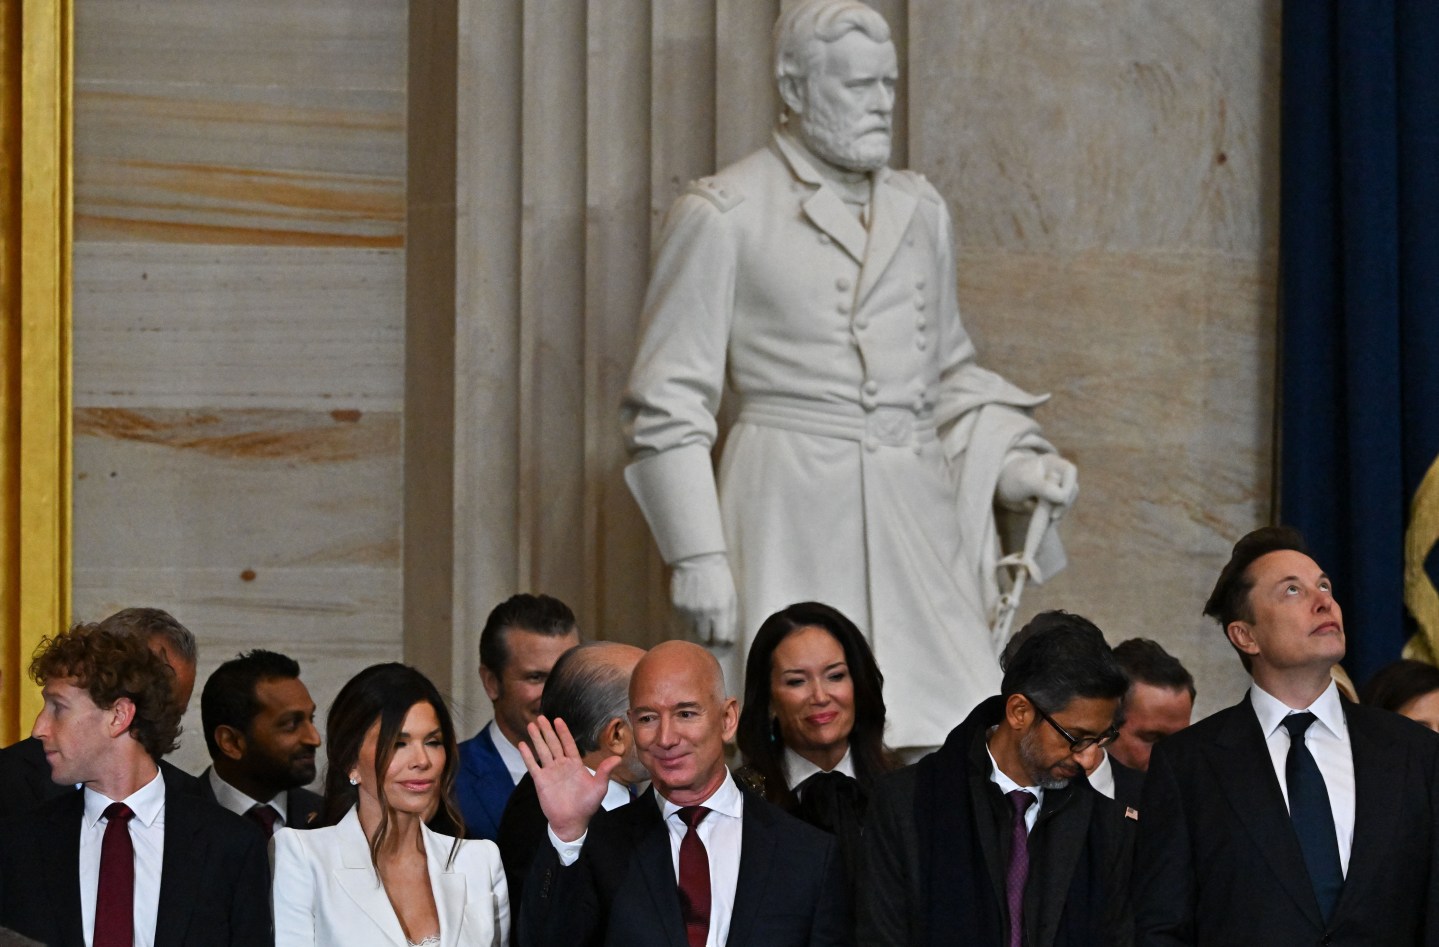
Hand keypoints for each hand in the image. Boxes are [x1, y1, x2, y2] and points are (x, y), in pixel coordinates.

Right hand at [519, 715, 620, 841]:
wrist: (572, 821)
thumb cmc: (587, 805)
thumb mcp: (599, 787)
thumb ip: (605, 771)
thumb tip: (618, 758)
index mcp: (575, 764)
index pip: (568, 743)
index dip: (563, 732)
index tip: (558, 720)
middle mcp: (561, 765)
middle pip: (553, 743)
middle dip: (547, 730)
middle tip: (541, 717)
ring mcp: (550, 772)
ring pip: (542, 751)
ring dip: (537, 738)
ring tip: (531, 725)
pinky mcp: (541, 781)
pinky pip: (533, 765)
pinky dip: (527, 755)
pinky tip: (522, 744)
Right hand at [671, 552, 737, 644]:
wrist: (698, 559)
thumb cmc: (719, 578)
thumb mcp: (731, 596)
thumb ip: (730, 620)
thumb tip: (728, 641)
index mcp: (721, 610)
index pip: (721, 639)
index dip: (723, 642)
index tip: (723, 641)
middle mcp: (704, 612)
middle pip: (705, 639)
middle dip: (710, 638)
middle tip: (711, 631)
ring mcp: (689, 610)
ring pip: (693, 631)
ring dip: (699, 627)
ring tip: (702, 612)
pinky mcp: (677, 606)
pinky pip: (683, 620)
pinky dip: (689, 617)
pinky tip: (693, 604)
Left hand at [997, 453, 1077, 516]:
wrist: (1002, 490)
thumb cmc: (1013, 479)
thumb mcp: (1025, 482)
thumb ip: (1043, 487)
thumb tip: (1063, 498)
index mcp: (1054, 463)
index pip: (1070, 472)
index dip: (1068, 486)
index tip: (1061, 500)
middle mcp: (1059, 475)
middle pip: (1072, 490)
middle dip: (1063, 504)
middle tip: (1053, 516)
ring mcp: (1057, 489)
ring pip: (1066, 503)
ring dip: (1059, 513)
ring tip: (1048, 521)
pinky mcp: (1053, 503)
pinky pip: (1059, 512)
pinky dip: (1053, 519)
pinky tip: (1047, 526)